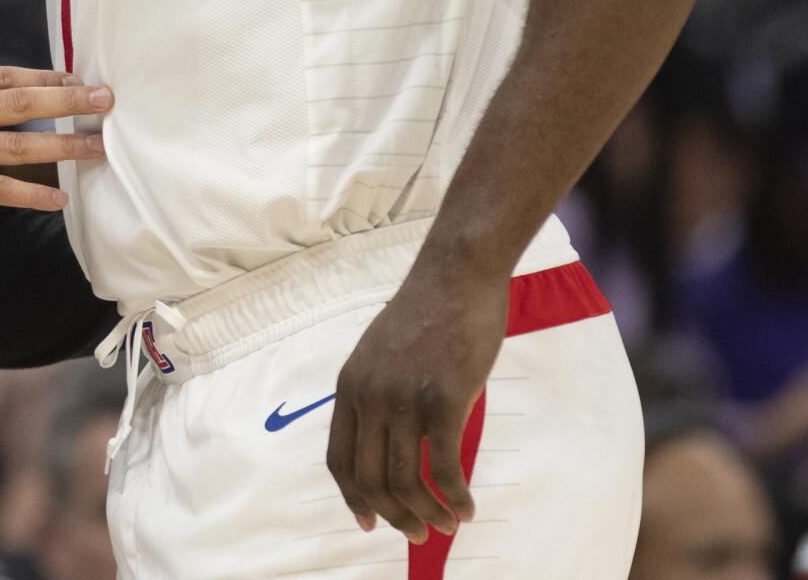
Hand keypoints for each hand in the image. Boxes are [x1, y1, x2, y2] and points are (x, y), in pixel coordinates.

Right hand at [0, 48, 109, 224]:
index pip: (4, 77)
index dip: (43, 76)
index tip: (77, 79)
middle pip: (19, 103)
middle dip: (67, 101)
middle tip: (105, 100)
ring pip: (16, 145)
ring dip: (62, 146)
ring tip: (96, 148)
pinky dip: (29, 194)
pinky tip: (59, 197)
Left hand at [326, 260, 507, 541]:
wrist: (457, 274)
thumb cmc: (429, 312)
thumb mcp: (383, 353)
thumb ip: (380, 393)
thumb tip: (392, 439)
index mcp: (349, 386)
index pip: (340, 460)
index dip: (353, 498)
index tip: (369, 523)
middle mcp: (369, 397)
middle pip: (370, 480)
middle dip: (393, 517)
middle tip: (417, 534)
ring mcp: (403, 399)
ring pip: (406, 481)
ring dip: (427, 514)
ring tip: (447, 524)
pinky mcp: (443, 400)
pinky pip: (443, 468)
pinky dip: (455, 497)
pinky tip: (467, 507)